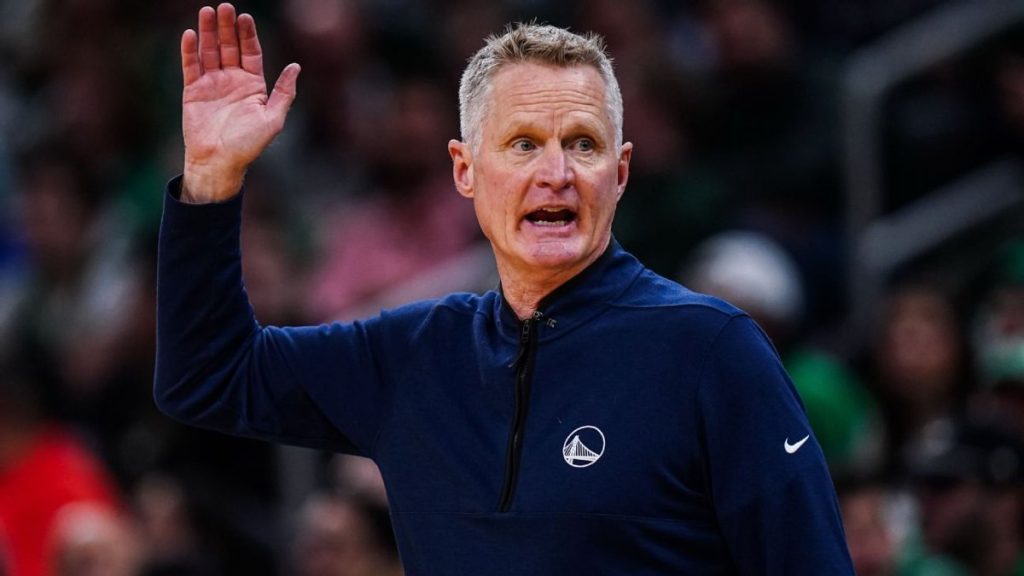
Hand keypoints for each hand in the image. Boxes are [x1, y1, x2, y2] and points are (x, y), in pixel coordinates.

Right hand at [180, 3, 299, 202]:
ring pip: (210, 52)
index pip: (251, 52)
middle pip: (230, 47)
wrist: (219, 162)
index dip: (248, 35)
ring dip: (208, 32)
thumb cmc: (248, 145)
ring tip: (207, 11)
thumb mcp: (273, 119)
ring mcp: (212, 84)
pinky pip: (191, 66)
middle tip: (225, 7)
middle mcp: (233, 81)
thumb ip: (284, 92)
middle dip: (227, 27)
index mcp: (253, 85)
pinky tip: (191, 34)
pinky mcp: (193, 91)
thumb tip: (296, 67)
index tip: (245, 17)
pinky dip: (190, 50)